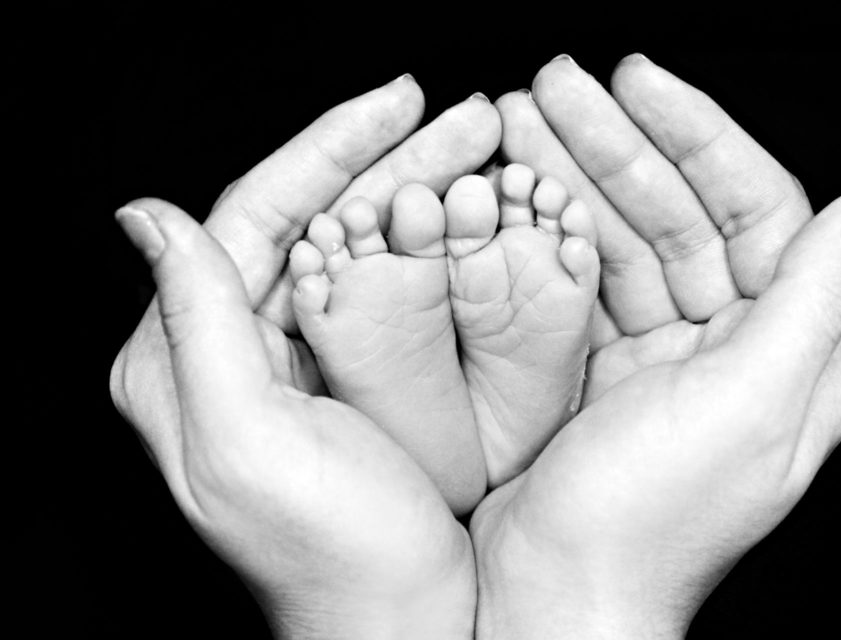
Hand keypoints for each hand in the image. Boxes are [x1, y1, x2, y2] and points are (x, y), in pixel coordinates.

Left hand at [110, 78, 499, 637]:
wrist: (399, 626)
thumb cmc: (334, 559)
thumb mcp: (249, 443)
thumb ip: (195, 326)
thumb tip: (147, 215)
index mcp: (186, 361)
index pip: (251, 217)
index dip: (326, 148)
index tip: (396, 102)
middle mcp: (229, 352)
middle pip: (307, 221)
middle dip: (386, 161)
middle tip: (461, 119)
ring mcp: (289, 363)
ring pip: (347, 246)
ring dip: (410, 193)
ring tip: (478, 150)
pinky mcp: (340, 379)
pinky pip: (376, 291)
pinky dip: (420, 247)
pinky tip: (462, 218)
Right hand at [470, 56, 840, 637]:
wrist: (555, 594)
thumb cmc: (650, 520)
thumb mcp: (750, 403)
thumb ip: (817, 298)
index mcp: (795, 351)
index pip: (759, 207)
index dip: (699, 135)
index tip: (638, 82)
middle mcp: (738, 346)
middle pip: (680, 214)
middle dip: (616, 144)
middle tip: (552, 84)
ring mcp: (666, 356)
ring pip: (623, 239)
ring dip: (573, 177)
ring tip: (516, 122)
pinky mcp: (603, 368)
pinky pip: (583, 280)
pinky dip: (550, 234)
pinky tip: (515, 193)